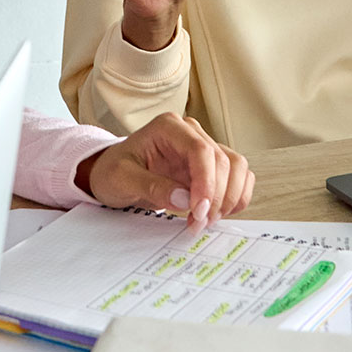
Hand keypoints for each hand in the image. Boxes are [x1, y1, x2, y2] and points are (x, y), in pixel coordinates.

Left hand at [75, 113, 252, 230]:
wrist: (113, 174)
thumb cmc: (114, 171)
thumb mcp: (122, 179)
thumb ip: (152, 187)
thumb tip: (185, 200)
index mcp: (168, 127)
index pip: (201, 150)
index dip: (207, 182)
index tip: (199, 211)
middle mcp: (191, 132)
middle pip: (223, 160)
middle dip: (216, 197)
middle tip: (199, 223)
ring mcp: (204, 147)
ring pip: (237, 167)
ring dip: (229, 198)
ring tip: (205, 221)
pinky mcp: (211, 165)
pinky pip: (238, 177)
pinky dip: (234, 198)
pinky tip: (215, 214)